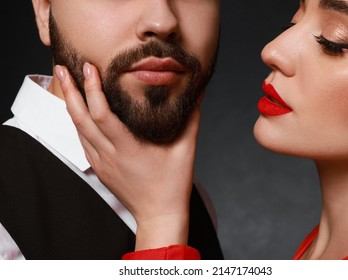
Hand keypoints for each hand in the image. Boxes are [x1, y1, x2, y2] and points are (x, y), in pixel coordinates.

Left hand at [55, 63, 200, 249]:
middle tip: (61, 67)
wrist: (158, 214)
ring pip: (78, 130)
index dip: (93, 90)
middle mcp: (109, 155)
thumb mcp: (186, 149)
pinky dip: (78, 122)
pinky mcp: (99, 168)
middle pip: (80, 119)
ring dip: (70, 104)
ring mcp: (101, 163)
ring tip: (66, 82)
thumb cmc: (173, 183)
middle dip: (70, 91)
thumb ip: (192, 118)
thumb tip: (198, 92)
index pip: (102, 115)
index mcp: (128, 148)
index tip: (90, 68)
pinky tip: (78, 110)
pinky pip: (83, 141)